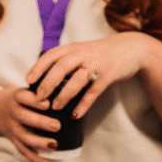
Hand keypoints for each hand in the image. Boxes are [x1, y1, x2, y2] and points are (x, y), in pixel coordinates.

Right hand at [0, 85, 61, 161]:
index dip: (35, 101)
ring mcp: (13, 128)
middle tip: (56, 126)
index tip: (47, 104)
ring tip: (54, 145)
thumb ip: (40, 91)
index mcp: (16, 97)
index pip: (24, 97)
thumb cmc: (17, 99)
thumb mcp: (24, 89)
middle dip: (41, 123)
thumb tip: (65, 93)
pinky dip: (35, 159)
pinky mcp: (14, 140)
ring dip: (39, 142)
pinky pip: (24, 151)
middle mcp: (13, 113)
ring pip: (24, 137)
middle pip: (24, 118)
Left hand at [24, 33, 150, 119]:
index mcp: (75, 47)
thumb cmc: (103, 53)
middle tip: (38, 98)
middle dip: (48, 83)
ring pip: (77, 80)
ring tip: (55, 107)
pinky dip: (83, 104)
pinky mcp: (109, 75)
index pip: (52, 55)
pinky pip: (93, 92)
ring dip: (64, 95)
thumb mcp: (84, 50)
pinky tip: (76, 114)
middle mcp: (84, 54)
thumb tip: (47, 76)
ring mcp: (97, 64)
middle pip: (61, 67)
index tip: (28, 80)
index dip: (38, 67)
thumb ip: (68, 59)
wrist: (132, 48)